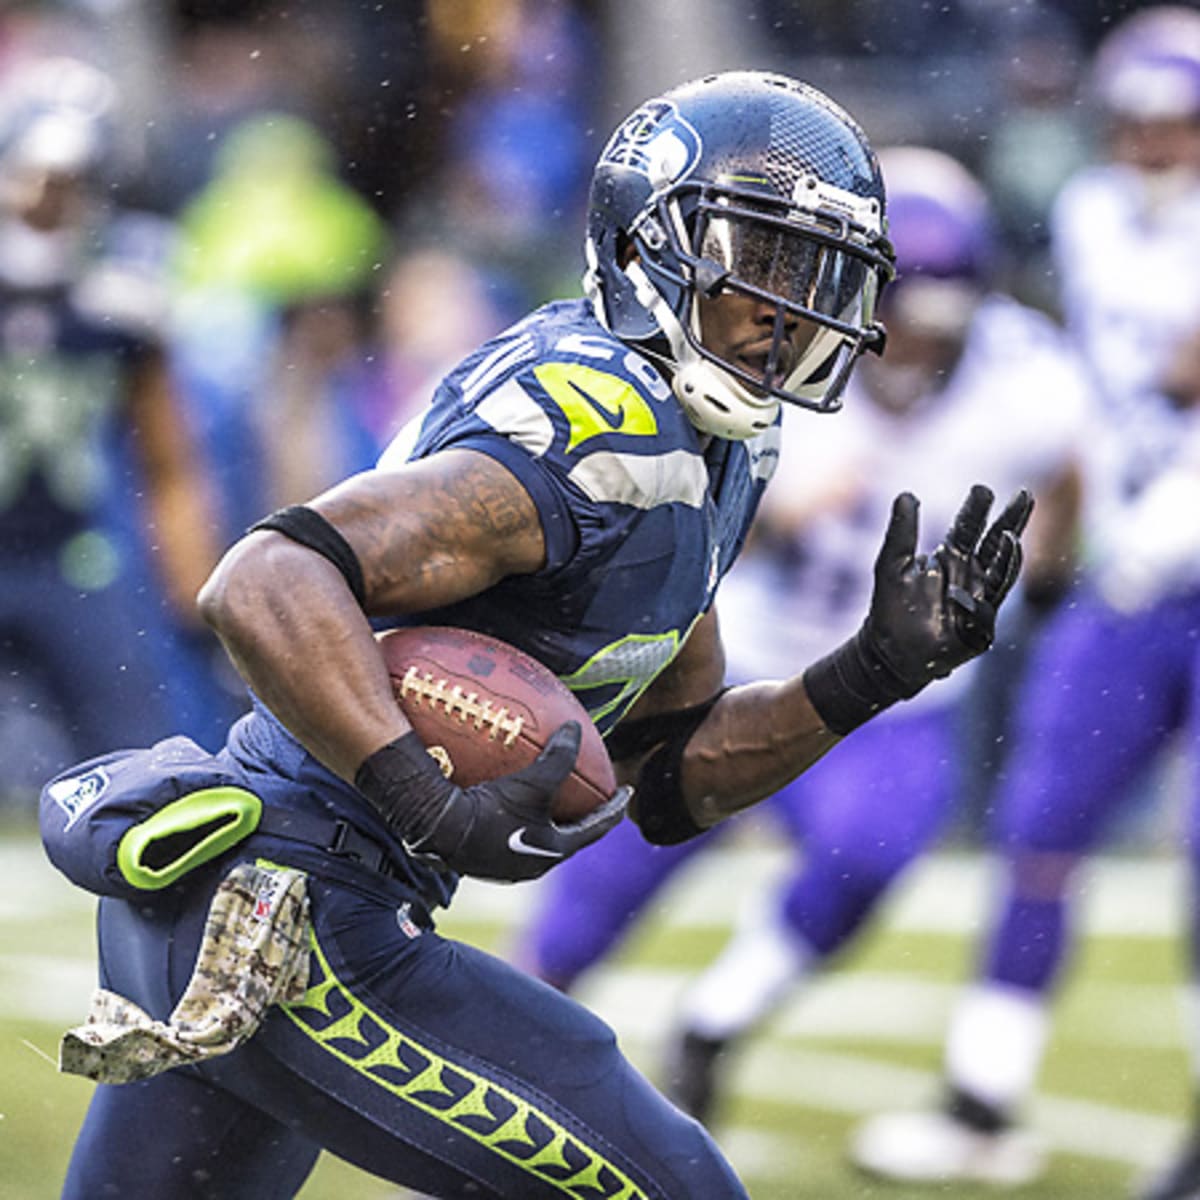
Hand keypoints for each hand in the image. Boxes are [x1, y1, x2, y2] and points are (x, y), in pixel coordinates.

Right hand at [355, 723, 629, 881]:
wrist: (438, 831)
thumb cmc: (491, 810)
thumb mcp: (533, 782)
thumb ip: (560, 756)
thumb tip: (575, 728)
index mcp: (554, 852)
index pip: (597, 828)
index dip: (614, 807)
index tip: (626, 791)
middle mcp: (533, 865)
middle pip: (568, 836)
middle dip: (581, 816)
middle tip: (591, 796)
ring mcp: (507, 866)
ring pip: (538, 838)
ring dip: (549, 818)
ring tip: (553, 797)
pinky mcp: (483, 859)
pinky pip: (510, 834)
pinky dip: (519, 817)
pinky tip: (508, 799)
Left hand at [804, 484, 1032, 734]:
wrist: (885, 651)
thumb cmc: (890, 607)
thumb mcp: (891, 562)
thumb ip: (902, 531)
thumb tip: (907, 494)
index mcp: (952, 559)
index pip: (969, 529)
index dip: (977, 510)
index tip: (984, 488)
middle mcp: (971, 577)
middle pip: (997, 545)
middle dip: (1011, 521)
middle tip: (1024, 495)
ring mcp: (978, 603)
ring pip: (1000, 576)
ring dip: (1007, 557)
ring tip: (1010, 535)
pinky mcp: (976, 632)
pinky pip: (982, 615)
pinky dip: (977, 603)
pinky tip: (969, 593)